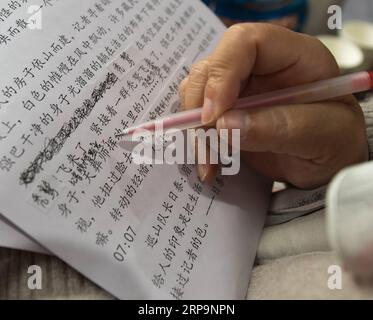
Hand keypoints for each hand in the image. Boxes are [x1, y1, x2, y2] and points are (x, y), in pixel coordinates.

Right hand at [179, 23, 368, 188]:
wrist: (324, 164)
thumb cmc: (334, 143)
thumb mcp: (323, 137)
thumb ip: (281, 127)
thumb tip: (225, 125)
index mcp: (293, 56)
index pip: (246, 42)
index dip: (222, 72)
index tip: (215, 114)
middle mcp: (260, 67)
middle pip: (211, 66)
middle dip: (200, 106)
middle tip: (205, 142)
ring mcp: (240, 89)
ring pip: (197, 91)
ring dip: (194, 127)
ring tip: (209, 162)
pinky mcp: (226, 111)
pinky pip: (197, 115)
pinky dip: (196, 139)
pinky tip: (209, 162)